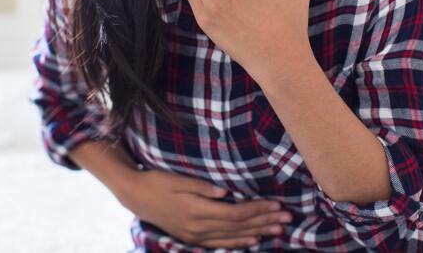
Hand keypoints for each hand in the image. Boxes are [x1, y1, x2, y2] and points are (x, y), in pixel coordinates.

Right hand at [119, 168, 292, 248]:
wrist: (135, 195)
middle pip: (238, 226)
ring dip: (257, 233)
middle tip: (287, 217)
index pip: (235, 213)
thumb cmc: (157, 181)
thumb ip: (202, 187)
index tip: (276, 204)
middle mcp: (198, 227)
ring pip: (232, 237)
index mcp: (196, 211)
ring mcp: (195, 235)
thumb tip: (226, 192)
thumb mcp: (178, 179)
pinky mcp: (192, 237)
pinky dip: (239, 242)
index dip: (257, 209)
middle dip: (264, 221)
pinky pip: (221, 243)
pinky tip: (253, 240)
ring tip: (278, 229)